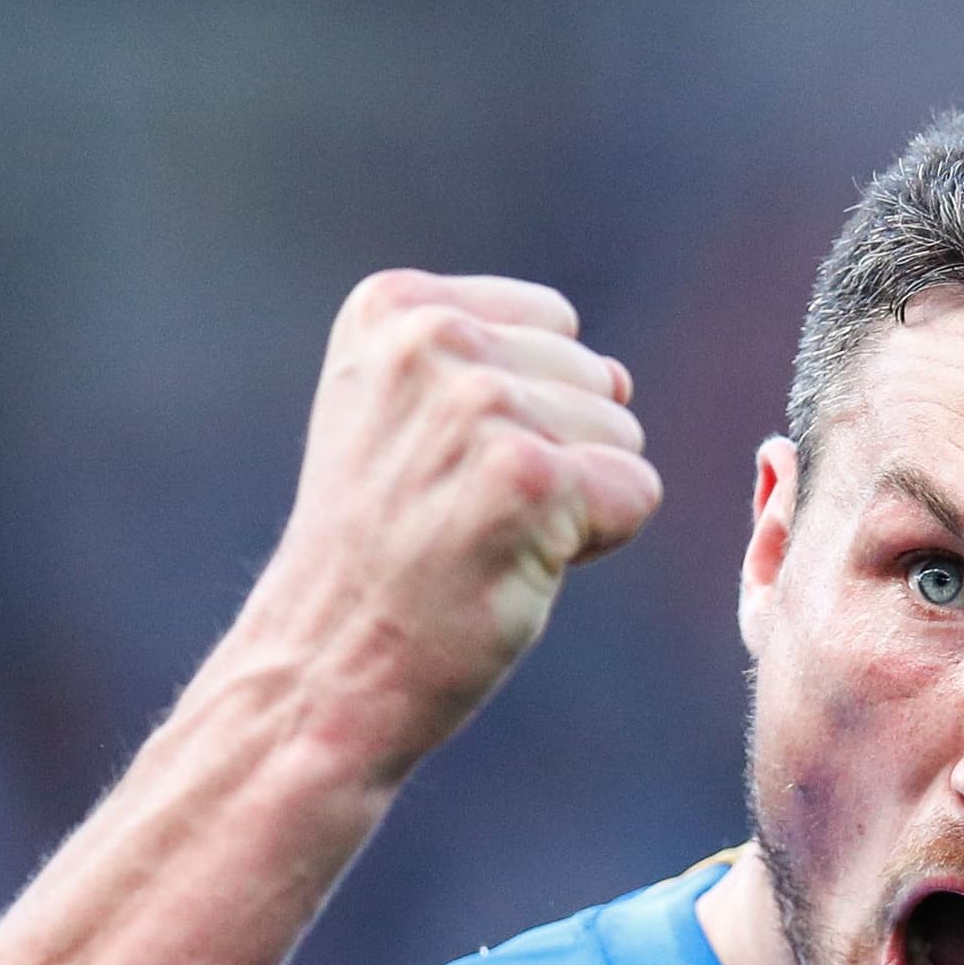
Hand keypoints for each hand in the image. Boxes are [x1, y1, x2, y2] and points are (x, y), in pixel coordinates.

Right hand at [234, 269, 663, 777]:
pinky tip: (512, 563)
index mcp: (396, 305)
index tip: (447, 465)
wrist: (327, 659)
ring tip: (482, 536)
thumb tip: (621, 374)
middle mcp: (434, 337)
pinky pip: (636, 492)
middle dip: (557, 452)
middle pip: (597, 377)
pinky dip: (595, 540)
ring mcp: (480, 403)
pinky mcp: (527, 475)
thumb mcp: (405, 415)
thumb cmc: (382, 549)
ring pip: (623, 435)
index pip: (554, 324)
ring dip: (573, 501)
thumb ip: (501, 365)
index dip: (528, 407)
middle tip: (463, 511)